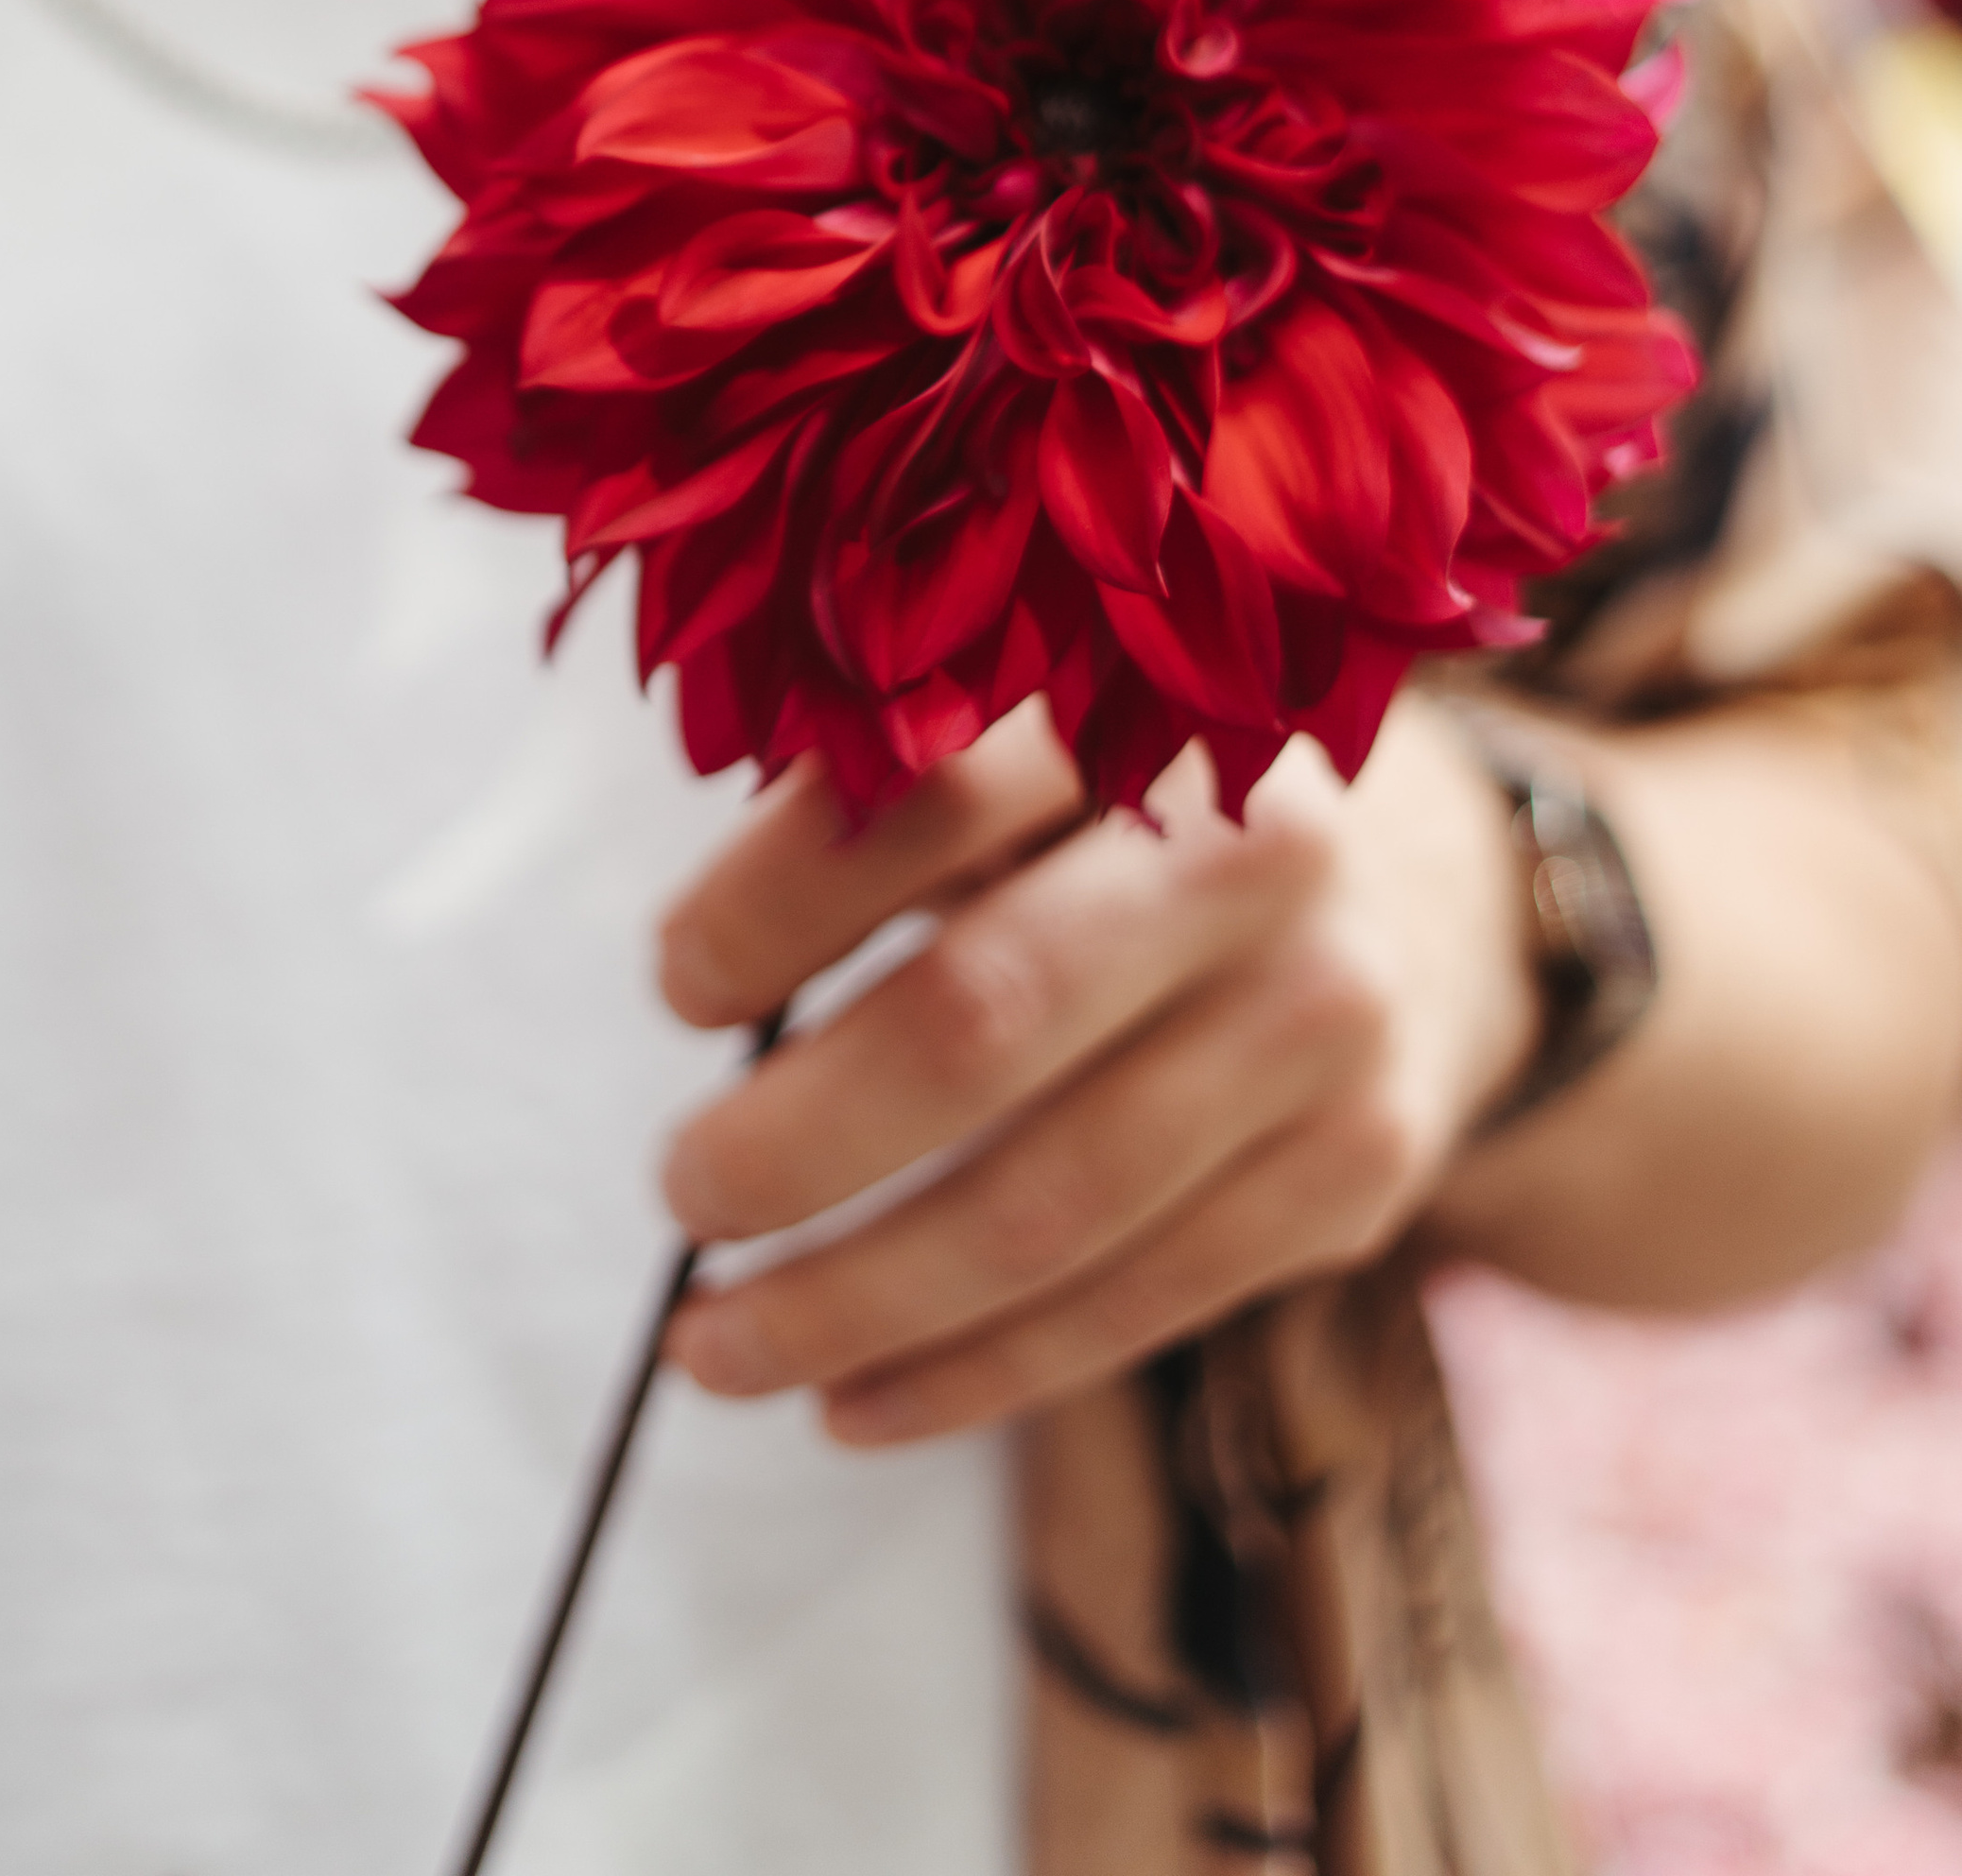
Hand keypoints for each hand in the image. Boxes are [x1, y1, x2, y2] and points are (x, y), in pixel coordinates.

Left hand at [656, 692, 1538, 1443]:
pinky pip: (1136, 1302)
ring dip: (856, 1300)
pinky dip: (973, 1370)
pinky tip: (850, 1400)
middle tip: (681, 1192)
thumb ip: (889, 790)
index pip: (931, 796)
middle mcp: (1257, 852)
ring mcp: (1323, 1019)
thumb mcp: (1040, 733)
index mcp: (1142, 706)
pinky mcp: (1359, 1167)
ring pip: (1053, 1203)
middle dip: (800, 1135)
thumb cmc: (1139, 808)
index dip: (779, 899)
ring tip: (717, 1346)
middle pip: (986, 1017)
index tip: (679, 983)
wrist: (1428, 889)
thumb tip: (695, 967)